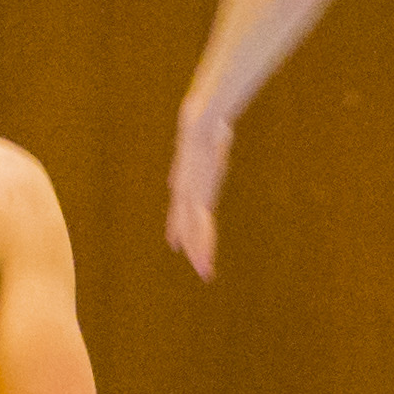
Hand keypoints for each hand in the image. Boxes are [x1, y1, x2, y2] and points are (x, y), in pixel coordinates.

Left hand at [166, 105, 233, 280]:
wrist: (202, 122)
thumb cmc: (210, 121)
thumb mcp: (212, 134)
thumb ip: (214, 138)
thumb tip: (220, 126)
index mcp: (190, 178)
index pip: (182, 206)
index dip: (178, 222)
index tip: (173, 239)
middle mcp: (186, 189)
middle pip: (185, 220)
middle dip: (188, 240)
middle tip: (190, 260)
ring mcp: (192, 195)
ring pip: (194, 230)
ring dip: (199, 251)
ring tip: (204, 271)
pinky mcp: (200, 199)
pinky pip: (202, 228)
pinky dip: (203, 246)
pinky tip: (204, 262)